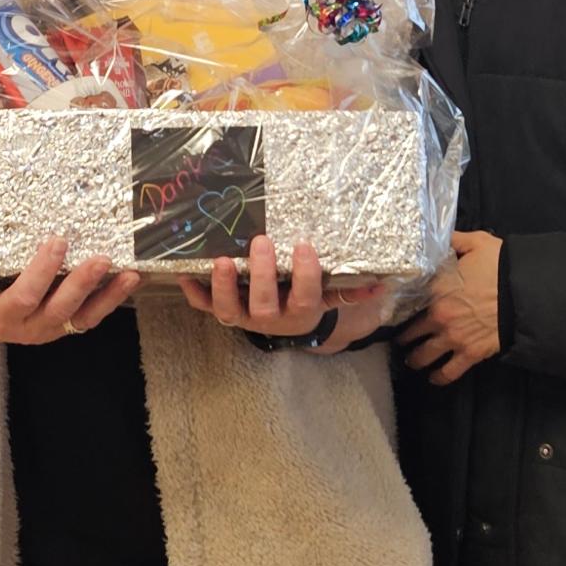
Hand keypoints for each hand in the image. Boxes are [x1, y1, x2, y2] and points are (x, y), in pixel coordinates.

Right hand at [0, 237, 139, 345]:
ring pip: (83, 318)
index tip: (55, 242)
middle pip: (59, 309)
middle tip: (100, 257)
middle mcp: (29, 328)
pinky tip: (130, 279)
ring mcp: (50, 329)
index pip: (23, 297)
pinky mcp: (65, 325)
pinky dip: (112, 300)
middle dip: (81, 284)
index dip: (40, 273)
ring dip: (108, 297)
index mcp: (0, 317)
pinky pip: (91, 317)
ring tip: (130, 274)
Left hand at [177, 236, 386, 353]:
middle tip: (261, 242)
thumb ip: (349, 289)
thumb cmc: (306, 299)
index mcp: (299, 313)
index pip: (305, 298)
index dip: (305, 276)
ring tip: (222, 260)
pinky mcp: (224, 311)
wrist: (284, 324)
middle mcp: (270, 318)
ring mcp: (243, 316)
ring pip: (229, 310)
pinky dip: (193, 293)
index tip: (304, 246)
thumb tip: (382, 285)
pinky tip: (183, 274)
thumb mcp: (328, 296)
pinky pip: (204, 307)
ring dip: (223, 286)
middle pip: (263, 304)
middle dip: (261, 275)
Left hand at [400, 230, 502, 383]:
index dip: (400, 307)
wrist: (526, 293)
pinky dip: (439, 377)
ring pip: (424, 356)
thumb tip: (441, 237)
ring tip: (412, 361)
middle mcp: (439, 317)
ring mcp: (454, 337)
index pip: (408, 301)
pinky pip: (449, 372)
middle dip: (403, 339)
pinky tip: (434, 378)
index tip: (394, 311)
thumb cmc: (501, 266)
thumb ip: (454, 240)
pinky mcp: (471, 353)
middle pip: (411, 333)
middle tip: (399, 341)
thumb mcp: (476, 243)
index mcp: (436, 289)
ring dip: (415, 360)